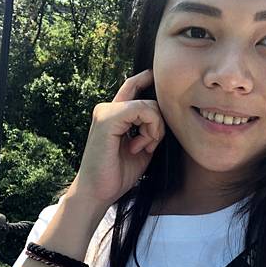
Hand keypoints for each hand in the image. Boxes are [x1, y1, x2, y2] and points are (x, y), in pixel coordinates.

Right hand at [67, 70, 164, 208]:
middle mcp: (107, 108)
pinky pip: (142, 110)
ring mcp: (105, 111)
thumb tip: (167, 117)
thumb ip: (150, 130)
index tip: (157, 74)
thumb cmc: (118, 174)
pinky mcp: (107, 119)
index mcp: (114, 115)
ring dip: (154, 130)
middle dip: (158, 124)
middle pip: (149, 100)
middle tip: (149, 146)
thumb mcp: (141, 148)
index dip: (146, 78)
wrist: (98, 192)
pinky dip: (149, 130)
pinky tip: (139, 146)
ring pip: (149, 105)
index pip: (132, 87)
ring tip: (142, 148)